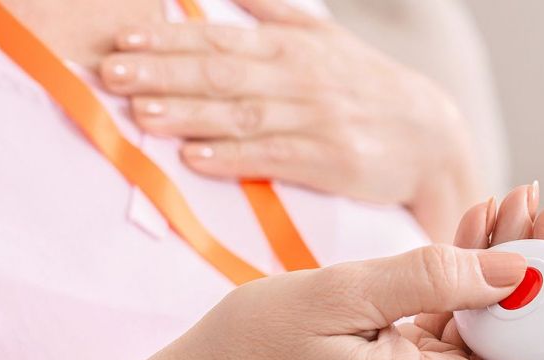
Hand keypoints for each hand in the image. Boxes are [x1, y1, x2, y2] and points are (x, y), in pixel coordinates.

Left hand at [99, 0, 481, 241]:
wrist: (432, 136)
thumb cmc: (365, 87)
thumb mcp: (324, 38)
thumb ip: (272, 11)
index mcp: (291, 45)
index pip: (219, 39)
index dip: (168, 40)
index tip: (122, 41)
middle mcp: (300, 77)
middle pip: (222, 73)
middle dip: (163, 73)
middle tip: (111, 74)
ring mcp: (316, 119)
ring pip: (242, 114)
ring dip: (189, 114)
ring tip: (141, 116)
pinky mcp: (331, 161)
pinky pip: (274, 157)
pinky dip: (233, 157)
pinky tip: (196, 158)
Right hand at [145, 186, 543, 359]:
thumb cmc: (254, 348)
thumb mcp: (341, 294)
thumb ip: (434, 279)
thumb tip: (520, 271)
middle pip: (522, 353)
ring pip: (489, 337)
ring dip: (505, 273)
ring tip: (511, 200)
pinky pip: (452, 335)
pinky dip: (466, 287)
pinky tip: (473, 230)